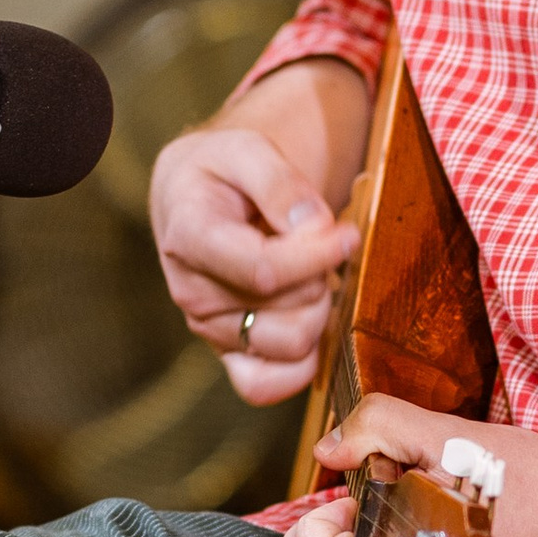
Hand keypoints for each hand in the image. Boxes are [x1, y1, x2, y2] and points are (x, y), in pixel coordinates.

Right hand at [150, 120, 358, 409]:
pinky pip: (266, 386)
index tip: (348, 234)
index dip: (317, 256)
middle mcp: (192, 293)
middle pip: (288, 311)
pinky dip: (303, 363)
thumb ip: (281, 183)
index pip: (263, 271)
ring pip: (291, 347)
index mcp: (189, 238)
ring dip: (319, 311)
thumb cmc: (223, 169)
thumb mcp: (247, 149)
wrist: (196, 196)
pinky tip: (312, 318)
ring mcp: (209, 329)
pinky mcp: (227, 354)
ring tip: (313, 274)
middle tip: (320, 243)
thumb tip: (314, 227)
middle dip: (321, 276)